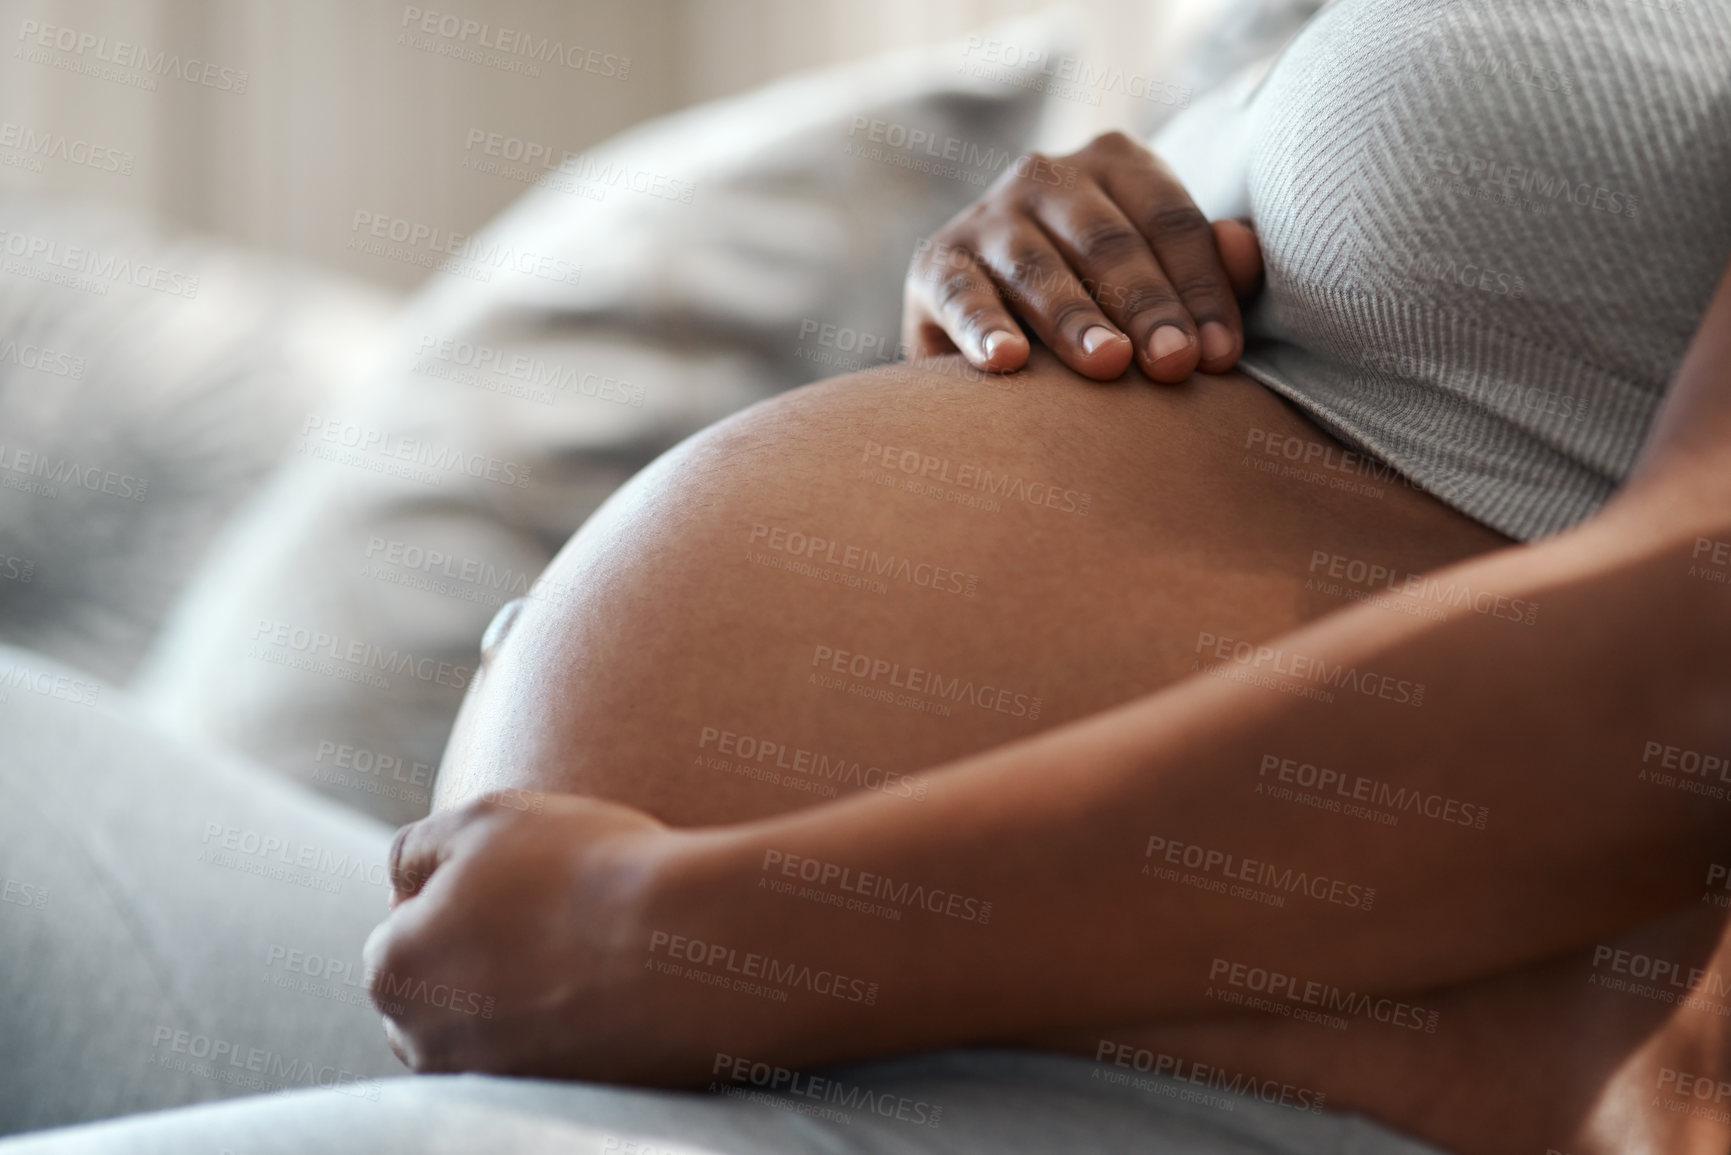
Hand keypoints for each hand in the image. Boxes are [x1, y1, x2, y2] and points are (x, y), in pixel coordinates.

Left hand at [362, 790, 695, 1081]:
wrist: (679, 947)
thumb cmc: (579, 871)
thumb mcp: (483, 819)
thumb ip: (416, 848)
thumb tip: (401, 880)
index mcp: (393, 971)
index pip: (406, 920)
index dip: (464, 885)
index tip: (522, 872)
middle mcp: (425, 1043)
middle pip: (443, 981)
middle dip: (480, 948)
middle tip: (553, 907)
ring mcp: (491, 1079)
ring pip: (494, 1021)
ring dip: (524, 987)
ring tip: (587, 945)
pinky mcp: (555, 1101)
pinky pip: (548, 1052)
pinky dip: (569, 1022)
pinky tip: (612, 982)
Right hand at [902, 130, 1263, 382]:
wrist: (996, 315)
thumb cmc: (1105, 300)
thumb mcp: (1163, 277)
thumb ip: (1210, 264)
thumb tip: (1245, 248)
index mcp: (1117, 163)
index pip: (1170, 220)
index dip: (1201, 287)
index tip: (1219, 357)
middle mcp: (1047, 174)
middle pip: (1109, 242)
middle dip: (1146, 305)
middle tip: (1173, 365)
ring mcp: (987, 216)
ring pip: (1038, 267)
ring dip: (1075, 319)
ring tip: (1109, 365)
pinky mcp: (936, 263)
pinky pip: (962, 295)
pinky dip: (982, 328)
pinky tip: (1008, 363)